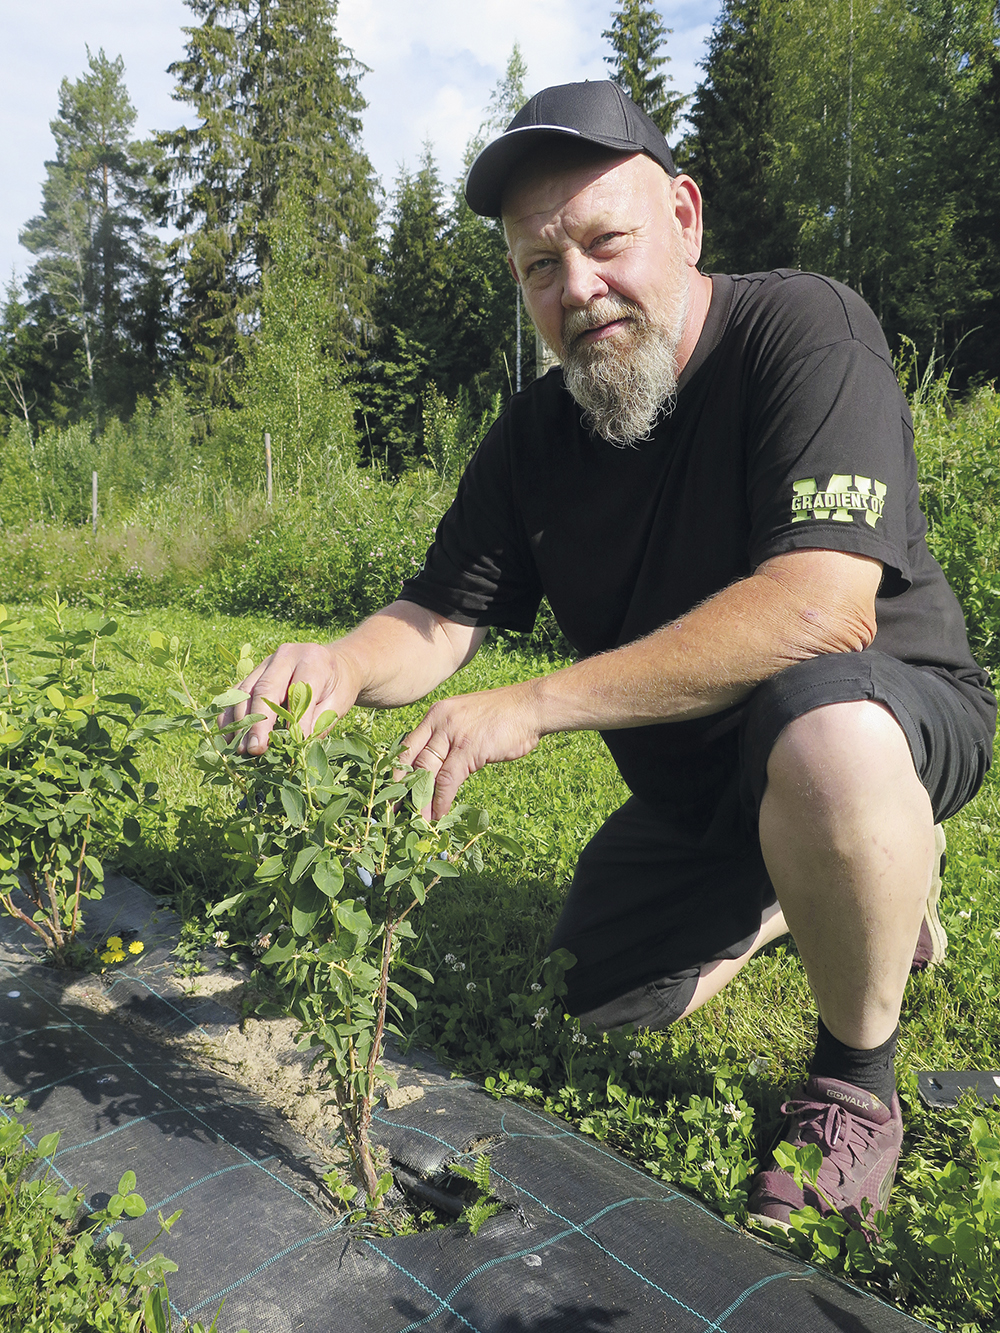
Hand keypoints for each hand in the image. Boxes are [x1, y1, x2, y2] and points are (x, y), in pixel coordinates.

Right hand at [218, 642, 360, 753]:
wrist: (336, 665)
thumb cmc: (338, 687)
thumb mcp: (338, 703)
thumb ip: (319, 721)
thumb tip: (296, 745)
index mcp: (311, 659)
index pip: (297, 691)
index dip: (293, 720)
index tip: (290, 745)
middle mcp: (285, 655)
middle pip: (264, 688)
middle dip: (258, 722)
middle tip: (254, 749)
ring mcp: (266, 662)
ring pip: (245, 691)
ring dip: (239, 722)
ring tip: (239, 749)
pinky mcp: (253, 673)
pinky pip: (236, 693)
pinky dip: (230, 715)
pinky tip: (228, 738)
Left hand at [401, 681, 542, 819]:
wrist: (531, 706)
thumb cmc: (504, 715)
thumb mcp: (467, 720)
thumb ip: (450, 737)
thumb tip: (440, 764)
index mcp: (436, 714)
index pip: (407, 745)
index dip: (398, 772)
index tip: (393, 793)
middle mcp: (438, 721)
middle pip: (411, 761)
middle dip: (403, 790)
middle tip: (397, 813)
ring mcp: (452, 734)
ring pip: (426, 773)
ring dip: (420, 801)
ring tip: (416, 822)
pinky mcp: (468, 748)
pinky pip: (447, 780)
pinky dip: (441, 800)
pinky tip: (438, 815)